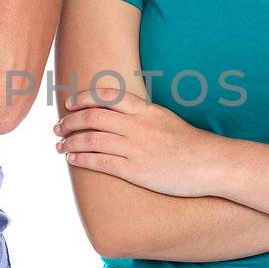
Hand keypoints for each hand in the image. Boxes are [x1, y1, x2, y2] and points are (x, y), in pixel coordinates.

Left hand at [53, 85, 219, 195]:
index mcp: (145, 110)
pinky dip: (82, 158)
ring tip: (60, 145)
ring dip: (70, 141)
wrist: (211, 164)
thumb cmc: (189, 144)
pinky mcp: (136, 171)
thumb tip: (120, 115)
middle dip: (70, 122)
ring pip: (92, 139)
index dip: (83, 98)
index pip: (106, 96)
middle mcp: (137, 126)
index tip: (70, 104)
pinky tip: (72, 159)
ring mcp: (136, 148)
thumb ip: (142, 115)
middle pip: (93, 117)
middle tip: (58, 127)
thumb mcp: (165, 118)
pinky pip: (101, 162)